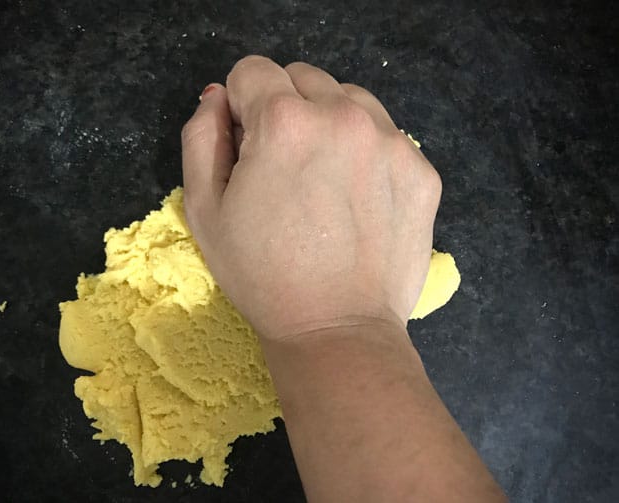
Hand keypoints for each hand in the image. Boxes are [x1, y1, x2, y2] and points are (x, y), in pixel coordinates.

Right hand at [181, 55, 440, 340]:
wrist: (337, 329)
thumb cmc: (262, 274)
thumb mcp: (204, 210)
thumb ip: (201, 137)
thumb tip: (218, 98)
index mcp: (285, 121)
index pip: (253, 70)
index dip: (242, 108)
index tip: (248, 147)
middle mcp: (343, 116)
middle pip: (304, 78)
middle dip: (286, 109)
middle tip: (286, 167)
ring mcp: (391, 141)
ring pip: (349, 99)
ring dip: (330, 123)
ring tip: (324, 180)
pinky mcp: (421, 170)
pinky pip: (386, 136)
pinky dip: (367, 153)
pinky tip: (358, 200)